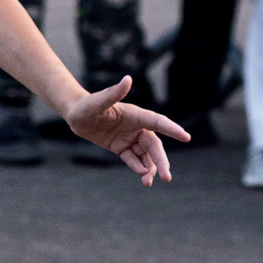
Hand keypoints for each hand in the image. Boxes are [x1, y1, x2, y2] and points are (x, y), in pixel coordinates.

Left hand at [63, 75, 189, 186]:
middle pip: (154, 146)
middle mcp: (137, 127)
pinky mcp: (122, 147)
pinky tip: (141, 176)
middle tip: (167, 177)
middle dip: (161, 161)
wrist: (76, 116)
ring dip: (150, 168)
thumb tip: (127, 79)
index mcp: (136, 115)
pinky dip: (138, 167)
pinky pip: (133, 159)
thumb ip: (113, 93)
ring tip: (147, 183)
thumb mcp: (98, 102)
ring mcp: (130, 138)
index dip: (172, 129)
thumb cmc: (87, 105)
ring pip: (146, 155)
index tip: (186, 137)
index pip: (158, 122)